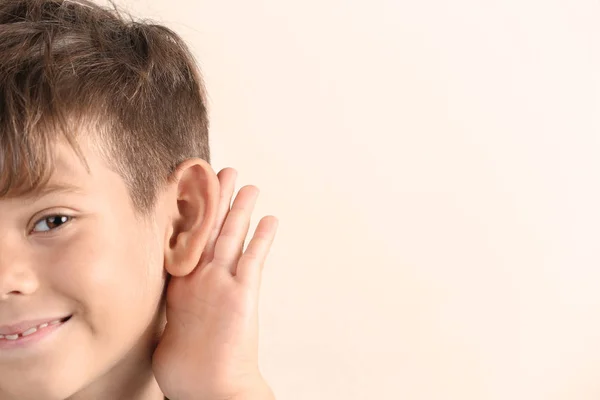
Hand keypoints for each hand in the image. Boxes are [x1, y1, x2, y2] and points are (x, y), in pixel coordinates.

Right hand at [153, 168, 277, 399]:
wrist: (209, 389)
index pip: (184, 238)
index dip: (190, 211)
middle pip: (206, 229)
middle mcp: (196, 278)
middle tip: (222, 171)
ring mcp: (217, 283)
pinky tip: (269, 218)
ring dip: (238, 209)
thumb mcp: (176, 327)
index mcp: (179, 284)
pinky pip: (253, 257)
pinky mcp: (240, 294)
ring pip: (228, 236)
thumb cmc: (192, 366)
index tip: (194, 187)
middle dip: (214, 199)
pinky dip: (262, 237)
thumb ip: (179, 302)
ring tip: (247, 185)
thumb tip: (181, 289)